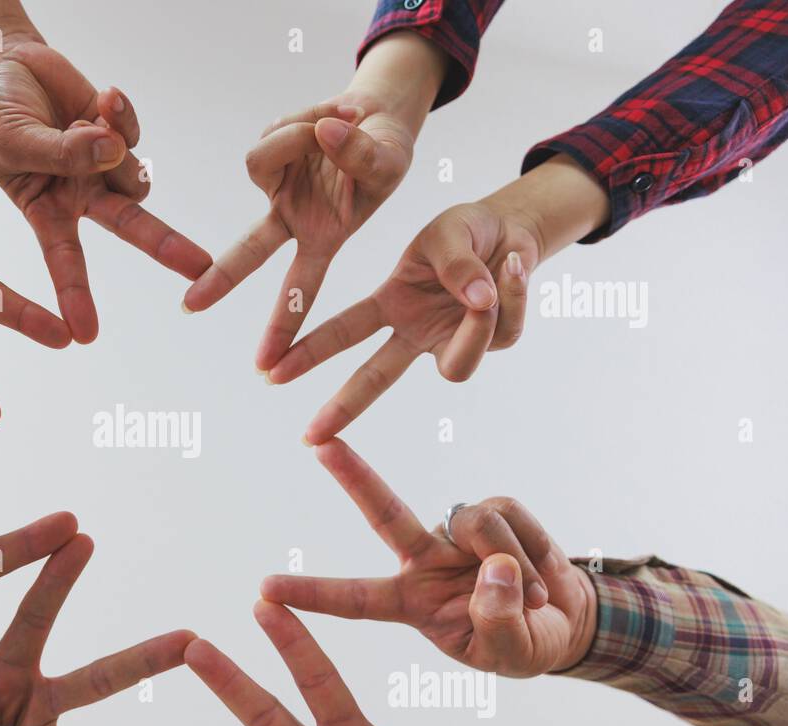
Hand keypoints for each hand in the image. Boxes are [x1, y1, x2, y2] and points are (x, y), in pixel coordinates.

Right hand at [0, 3, 211, 342]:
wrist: (3, 63)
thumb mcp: (14, 139)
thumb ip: (62, 151)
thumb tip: (114, 151)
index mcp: (46, 211)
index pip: (64, 259)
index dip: (75, 295)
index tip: (84, 336)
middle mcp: (79, 196)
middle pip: (132, 227)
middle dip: (166, 246)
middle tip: (201, 269)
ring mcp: (102, 166)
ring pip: (137, 175)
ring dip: (116, 147)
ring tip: (85, 121)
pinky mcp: (116, 133)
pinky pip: (134, 135)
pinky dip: (122, 115)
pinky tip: (104, 97)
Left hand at [181, 32, 447, 370]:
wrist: (375, 115)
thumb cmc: (388, 150)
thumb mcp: (390, 158)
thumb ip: (361, 154)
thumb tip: (322, 134)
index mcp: (326, 238)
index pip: (303, 290)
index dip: (286, 327)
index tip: (266, 366)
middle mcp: (294, 221)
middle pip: (249, 252)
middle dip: (222, 277)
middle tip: (189, 307)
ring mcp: (276, 189)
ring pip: (259, 162)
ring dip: (297, 136)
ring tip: (336, 127)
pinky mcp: (268, 155)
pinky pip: (271, 134)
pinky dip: (298, 122)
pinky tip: (322, 122)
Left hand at [261, 439, 596, 677]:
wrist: (564, 621)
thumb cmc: (521, 643)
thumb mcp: (507, 653)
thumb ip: (497, 622)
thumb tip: (494, 570)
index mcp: (408, 604)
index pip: (353, 600)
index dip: (312, 594)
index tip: (265, 590)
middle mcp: (422, 560)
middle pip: (383, 513)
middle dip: (353, 476)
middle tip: (319, 444)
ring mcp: (456, 532)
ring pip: (477, 525)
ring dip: (514, 563)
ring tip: (536, 598)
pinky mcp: (492, 510)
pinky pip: (510, 517)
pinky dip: (535, 549)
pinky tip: (543, 575)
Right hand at [268, 153, 610, 442]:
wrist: (514, 229)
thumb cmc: (468, 231)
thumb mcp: (451, 233)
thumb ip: (458, 267)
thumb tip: (478, 304)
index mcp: (391, 303)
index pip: (345, 330)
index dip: (309, 351)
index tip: (272, 370)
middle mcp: (415, 331)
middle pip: (375, 377)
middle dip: (343, 404)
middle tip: (310, 434)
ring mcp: (451, 342)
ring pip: (457, 368)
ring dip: (479, 327)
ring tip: (501, 268)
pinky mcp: (492, 344)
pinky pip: (503, 334)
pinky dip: (515, 295)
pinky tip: (514, 265)